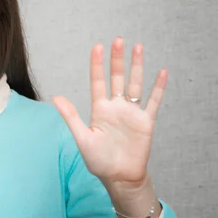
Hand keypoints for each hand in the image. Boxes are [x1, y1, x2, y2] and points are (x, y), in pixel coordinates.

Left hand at [52, 36, 167, 187]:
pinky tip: (161, 72)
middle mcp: (115, 107)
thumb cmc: (98, 161)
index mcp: (99, 109)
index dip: (97, 64)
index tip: (97, 46)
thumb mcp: (82, 138)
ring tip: (138, 47)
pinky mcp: (145, 122)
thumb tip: (55, 97)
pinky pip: (153, 102)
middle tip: (118, 40)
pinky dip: (158, 88)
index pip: (98, 82)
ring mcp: (131, 113)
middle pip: (116, 78)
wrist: (119, 177)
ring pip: (134, 84)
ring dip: (136, 67)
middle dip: (117, 59)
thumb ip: (71, 116)